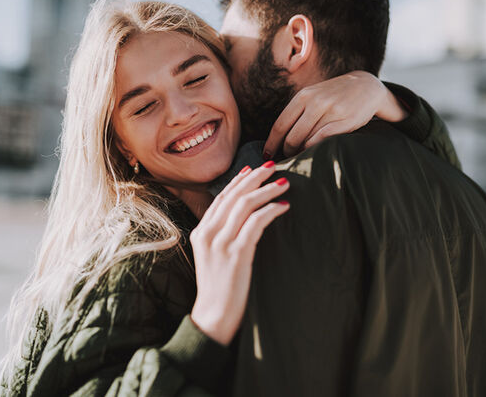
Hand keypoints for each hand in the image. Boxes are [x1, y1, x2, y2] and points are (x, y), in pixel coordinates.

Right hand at [189, 162, 289, 344]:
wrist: (214, 316)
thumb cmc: (219, 286)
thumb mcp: (213, 255)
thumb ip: (222, 234)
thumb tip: (242, 214)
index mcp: (201, 231)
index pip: (221, 197)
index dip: (239, 180)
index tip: (254, 168)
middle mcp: (208, 233)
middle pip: (233, 195)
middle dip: (255, 178)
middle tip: (273, 168)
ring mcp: (221, 244)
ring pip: (245, 205)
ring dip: (267, 191)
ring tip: (284, 184)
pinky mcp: (236, 254)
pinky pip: (256, 223)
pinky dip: (271, 211)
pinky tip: (283, 207)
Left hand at [263, 71, 406, 157]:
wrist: (366, 87)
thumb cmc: (334, 96)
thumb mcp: (313, 96)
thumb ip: (297, 113)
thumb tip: (278, 138)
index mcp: (303, 96)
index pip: (280, 125)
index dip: (271, 143)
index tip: (267, 154)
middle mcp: (315, 103)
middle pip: (291, 137)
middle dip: (286, 151)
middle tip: (286, 158)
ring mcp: (330, 111)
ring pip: (306, 140)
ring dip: (300, 152)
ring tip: (299, 157)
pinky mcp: (345, 121)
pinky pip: (322, 140)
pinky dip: (314, 149)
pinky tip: (313, 152)